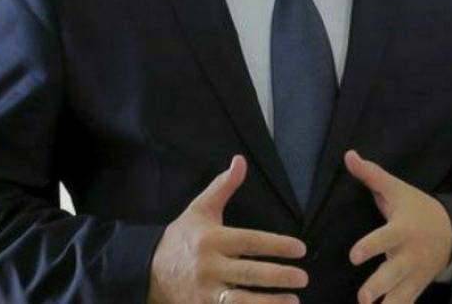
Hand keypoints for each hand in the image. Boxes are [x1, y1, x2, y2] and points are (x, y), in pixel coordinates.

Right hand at [148, 155, 308, 303]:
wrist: (149, 270)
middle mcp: (209, 266)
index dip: (276, 245)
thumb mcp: (200, 209)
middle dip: (278, 276)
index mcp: (212, 239)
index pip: (249, 242)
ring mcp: (205, 292)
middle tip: (302, 277)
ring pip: (240, 301)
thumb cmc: (182, 237)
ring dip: (269, 302)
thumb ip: (223, 186)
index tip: (300, 248)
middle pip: (249, 273)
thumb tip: (240, 161)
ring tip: (294, 301)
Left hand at [345, 150, 451, 303]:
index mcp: (402, 230)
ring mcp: (414, 275)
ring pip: (401, 297)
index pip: (385, 239)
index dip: (370, 247)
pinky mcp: (417, 288)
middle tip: (363, 299)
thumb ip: (371, 175)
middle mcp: (409, 255)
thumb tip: (348, 155)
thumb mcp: (397, 189)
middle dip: (378, 287)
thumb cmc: (417, 208)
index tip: (353, 256)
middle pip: (393, 274)